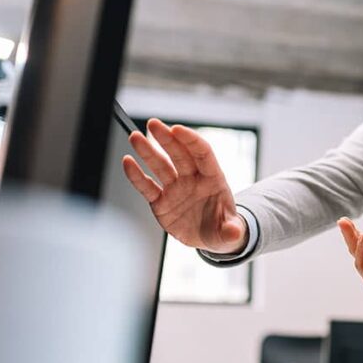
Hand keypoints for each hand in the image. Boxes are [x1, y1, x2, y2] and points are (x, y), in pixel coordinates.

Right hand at [122, 118, 246, 253]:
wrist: (209, 239)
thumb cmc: (223, 229)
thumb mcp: (230, 232)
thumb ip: (231, 231)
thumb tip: (234, 233)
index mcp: (213, 180)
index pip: (202, 154)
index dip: (191, 141)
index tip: (177, 129)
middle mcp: (192, 180)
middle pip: (179, 154)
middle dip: (166, 138)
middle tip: (153, 124)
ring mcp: (175, 189)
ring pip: (160, 166)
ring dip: (147, 151)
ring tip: (135, 137)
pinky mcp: (161, 202)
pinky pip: (147, 187)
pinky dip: (136, 176)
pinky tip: (128, 162)